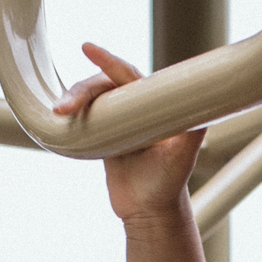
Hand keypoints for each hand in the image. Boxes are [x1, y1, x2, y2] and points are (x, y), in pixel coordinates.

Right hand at [57, 44, 203, 225]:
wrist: (150, 213)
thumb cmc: (170, 184)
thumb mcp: (184, 156)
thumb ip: (194, 129)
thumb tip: (207, 102)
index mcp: (152, 104)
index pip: (126, 76)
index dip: (107, 61)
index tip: (88, 48)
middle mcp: (133, 108)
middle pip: (100, 86)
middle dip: (80, 90)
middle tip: (67, 107)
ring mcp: (114, 121)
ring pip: (87, 101)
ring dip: (71, 102)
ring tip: (59, 114)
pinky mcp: (100, 137)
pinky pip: (81, 119)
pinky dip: (67, 117)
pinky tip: (55, 118)